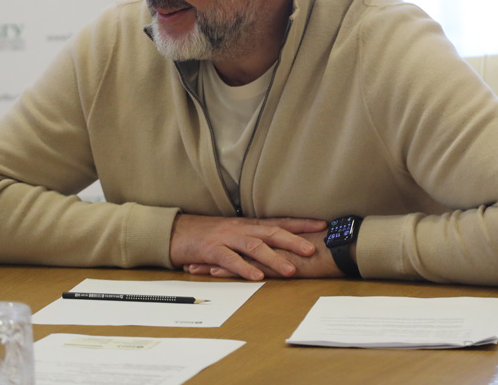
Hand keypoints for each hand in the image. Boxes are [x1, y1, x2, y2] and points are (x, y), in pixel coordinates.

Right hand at [182, 230, 345, 278]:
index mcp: (247, 225)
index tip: (322, 226)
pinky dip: (244, 268)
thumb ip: (253, 240)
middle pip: (271, 232)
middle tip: (312, 250)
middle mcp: (240, 228)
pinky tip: (256, 276)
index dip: (300, 224)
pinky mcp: (211, 250)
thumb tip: (278, 247)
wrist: (175, 232)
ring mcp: (225, 238)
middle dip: (293, 240)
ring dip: (273, 259)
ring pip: (254, 246)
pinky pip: (230, 260)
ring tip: (290, 270)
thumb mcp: (233, 234)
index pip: (279, 222)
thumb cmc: (205, 235)